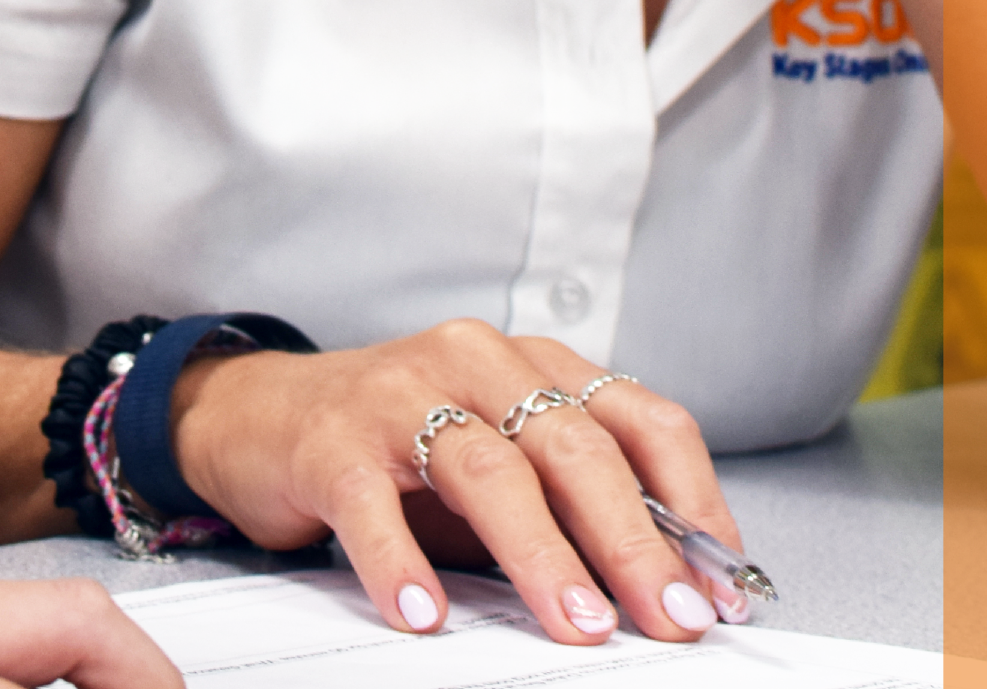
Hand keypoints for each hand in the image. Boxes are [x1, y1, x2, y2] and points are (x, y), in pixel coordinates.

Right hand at [170, 323, 740, 646]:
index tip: (722, 587)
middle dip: (632, 539)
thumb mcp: (501, 464)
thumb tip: (669, 588)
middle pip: (571, 444)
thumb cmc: (399, 447)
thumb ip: (571, 506)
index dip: (692, 503)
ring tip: (577, 626)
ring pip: (488, 467)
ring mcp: (400, 393)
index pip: (641, 417)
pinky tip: (426, 614)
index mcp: (532, 363)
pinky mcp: (333, 439)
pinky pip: (375, 503)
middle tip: (669, 618)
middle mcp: (475, 360)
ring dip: (542, 556)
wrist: (263, 415)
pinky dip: (404, 563)